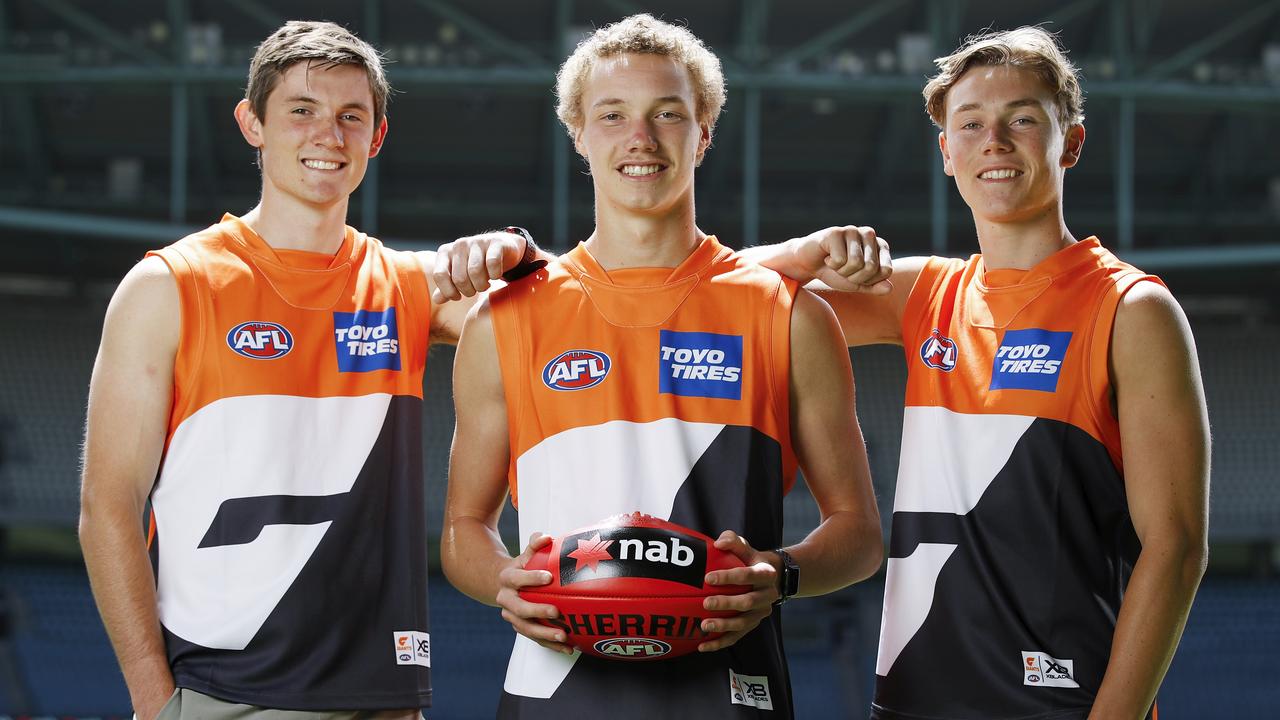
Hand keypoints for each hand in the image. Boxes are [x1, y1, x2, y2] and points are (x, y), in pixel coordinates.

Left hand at [431, 230, 526, 302]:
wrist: (502, 248)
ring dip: (482, 285)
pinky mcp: (495, 242)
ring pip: (475, 272)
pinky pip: (492, 263)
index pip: (439, 275)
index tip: (458, 297)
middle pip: (459, 278)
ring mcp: (477, 241)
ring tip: (485, 285)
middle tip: (475, 290)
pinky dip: (495, 274)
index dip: (449, 291)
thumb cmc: (477, 265)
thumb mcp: (460, 276)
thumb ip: (447, 288)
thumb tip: (436, 300)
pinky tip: (495, 276)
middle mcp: (459, 244)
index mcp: (445, 252)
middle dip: (469, 291)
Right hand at [495, 533, 574, 654]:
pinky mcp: (521, 628)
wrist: (505, 585)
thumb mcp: (527, 554)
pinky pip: (535, 639)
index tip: (549, 577)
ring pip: (526, 628)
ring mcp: (512, 616)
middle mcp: (506, 600)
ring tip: (563, 636)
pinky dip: (550, 644)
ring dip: (544, 633)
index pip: (517, 579)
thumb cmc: (523, 567)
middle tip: (556, 611)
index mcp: (507, 579)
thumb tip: (546, 537)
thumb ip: (535, 544)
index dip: (531, 578)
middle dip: (537, 611)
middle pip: (519, 609)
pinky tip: (567, 647)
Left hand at [698, 530, 779, 652]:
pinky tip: (701, 646)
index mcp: (765, 574)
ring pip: (743, 623)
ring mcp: (760, 613)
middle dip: (726, 604)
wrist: (771, 578)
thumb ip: (732, 540)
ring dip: (724, 626)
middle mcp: (767, 595)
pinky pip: (736, 637)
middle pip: (748, 602)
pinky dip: (719, 643)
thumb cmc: (750, 560)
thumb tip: (718, 543)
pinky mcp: (752, 625)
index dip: (729, 577)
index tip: (708, 578)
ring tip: (704, 626)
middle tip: (706, 603)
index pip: (748, 575)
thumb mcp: (745, 547)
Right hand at [789, 225, 891, 293]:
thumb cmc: (835, 272)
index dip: (869, 281)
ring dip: (842, 272)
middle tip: (843, 270)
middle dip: (854, 277)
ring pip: (856, 263)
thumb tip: (889, 288)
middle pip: (871, 267)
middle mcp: (869, 234)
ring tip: (835, 264)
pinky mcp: (836, 232)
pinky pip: (840, 259)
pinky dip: (831, 265)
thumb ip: (874, 287)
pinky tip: (827, 257)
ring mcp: (853, 230)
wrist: (809, 264)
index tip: (856, 276)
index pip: (886, 270)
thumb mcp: (857, 284)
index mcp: (880, 245)